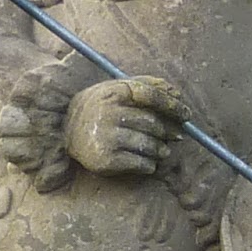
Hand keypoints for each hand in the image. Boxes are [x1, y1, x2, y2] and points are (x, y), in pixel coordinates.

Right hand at [63, 77, 188, 175]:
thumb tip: (177, 93)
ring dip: (161, 150)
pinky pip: (141, 164)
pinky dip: (150, 165)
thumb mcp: (116, 90)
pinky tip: (148, 163)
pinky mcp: (106, 160)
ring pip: (150, 145)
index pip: (151, 96)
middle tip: (175, 137)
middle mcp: (109, 113)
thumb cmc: (99, 108)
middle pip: (153, 124)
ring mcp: (106, 137)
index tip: (186, 115)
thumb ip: (145, 85)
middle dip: (168, 132)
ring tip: (162, 151)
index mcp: (113, 92)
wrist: (65, 133)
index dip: (173, 106)